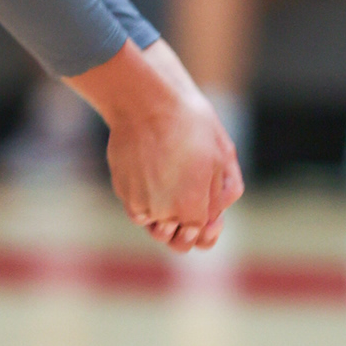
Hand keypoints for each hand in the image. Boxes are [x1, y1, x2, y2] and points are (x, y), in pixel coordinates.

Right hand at [68, 40, 243, 250]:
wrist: (147, 104)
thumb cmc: (191, 126)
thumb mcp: (222, 157)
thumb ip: (221, 195)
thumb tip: (213, 219)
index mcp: (193, 209)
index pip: (202, 236)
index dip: (208, 225)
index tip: (208, 208)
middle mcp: (165, 213)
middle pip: (177, 241)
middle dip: (186, 232)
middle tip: (189, 205)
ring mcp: (141, 204)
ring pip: (156, 227)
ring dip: (165, 219)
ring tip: (172, 192)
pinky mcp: (124, 193)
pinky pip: (138, 211)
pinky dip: (147, 204)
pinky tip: (155, 179)